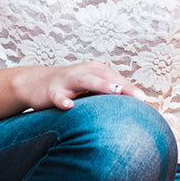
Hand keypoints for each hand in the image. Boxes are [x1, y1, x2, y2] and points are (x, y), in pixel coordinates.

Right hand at [12, 61, 146, 110]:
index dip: (131, 88)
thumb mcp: (89, 88)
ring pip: (86, 80)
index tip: (145, 100)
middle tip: (139, 97)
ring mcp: (67, 80)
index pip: (116, 79)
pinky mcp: (51, 91)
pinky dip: (63, 99)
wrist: (34, 83)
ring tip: (116, 91)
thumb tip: (129, 109)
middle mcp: (83, 72)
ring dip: (101, 85)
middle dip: (124, 86)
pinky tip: (69, 106)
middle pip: (106, 77)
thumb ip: (106, 96)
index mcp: (94, 71)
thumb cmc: (69, 88)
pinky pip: (58, 96)